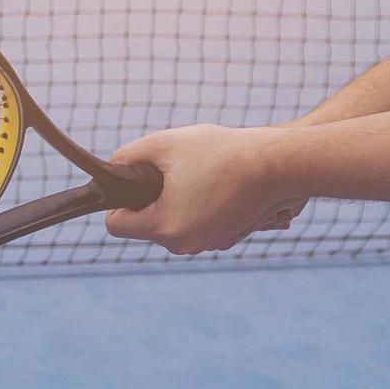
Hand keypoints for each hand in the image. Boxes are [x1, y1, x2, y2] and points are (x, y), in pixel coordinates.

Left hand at [104, 124, 301, 254]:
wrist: (276, 164)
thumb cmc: (220, 152)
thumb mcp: (163, 143)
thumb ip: (127, 156)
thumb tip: (113, 168)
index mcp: (164, 226)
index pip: (116, 225)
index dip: (117, 203)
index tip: (132, 184)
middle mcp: (183, 245)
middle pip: (144, 225)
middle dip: (150, 200)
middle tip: (170, 174)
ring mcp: (205, 245)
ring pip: (169, 225)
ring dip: (173, 203)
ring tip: (193, 177)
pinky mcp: (223, 240)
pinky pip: (194, 226)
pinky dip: (196, 208)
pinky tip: (211, 186)